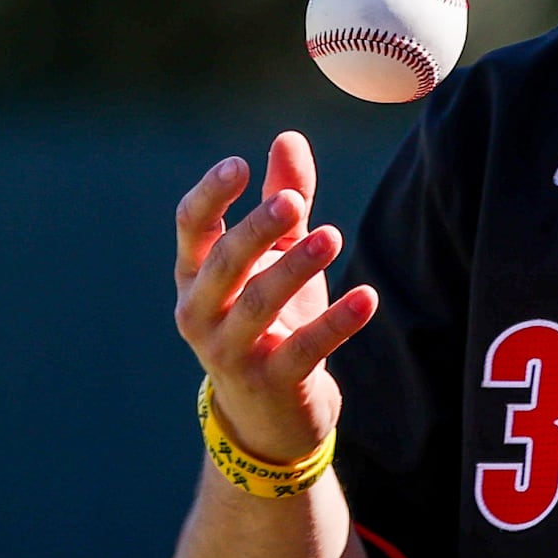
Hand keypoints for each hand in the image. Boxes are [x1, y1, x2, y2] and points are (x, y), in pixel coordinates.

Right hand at [174, 131, 377, 467]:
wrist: (268, 417)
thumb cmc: (269, 324)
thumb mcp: (274, 262)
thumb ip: (282, 202)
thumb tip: (288, 139)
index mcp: (196, 276)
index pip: (191, 228)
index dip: (210, 196)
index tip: (239, 165)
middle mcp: (202, 313)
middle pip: (224, 264)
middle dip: (257, 231)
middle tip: (294, 202)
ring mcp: (231, 352)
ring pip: (259, 305)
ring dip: (296, 269)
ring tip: (332, 235)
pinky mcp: (272, 383)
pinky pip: (304, 349)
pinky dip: (337, 323)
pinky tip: (366, 297)